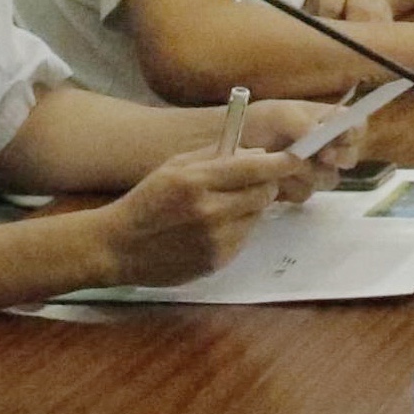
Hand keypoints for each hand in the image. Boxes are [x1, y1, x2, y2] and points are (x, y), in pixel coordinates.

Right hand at [93, 149, 298, 284]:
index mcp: (197, 181)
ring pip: (257, 216)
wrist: (117, 247)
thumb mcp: (175, 167)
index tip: (297, 157)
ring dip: (248, 208)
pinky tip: (209, 229)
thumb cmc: (147, 201)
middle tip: (250, 184)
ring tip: (218, 209)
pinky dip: (236, 230)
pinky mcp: (216, 260)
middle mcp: (210, 211)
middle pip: (264, 192)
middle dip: (264, 185)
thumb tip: (259, 153)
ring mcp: (215, 239)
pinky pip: (244, 238)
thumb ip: (217, 156)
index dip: (282, 162)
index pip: (256, 168)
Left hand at [232, 101, 351, 192]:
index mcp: (329, 122)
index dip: (354, 133)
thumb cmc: (260, 122)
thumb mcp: (280, 114)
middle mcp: (328, 147)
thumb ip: (302, 123)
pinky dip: (290, 186)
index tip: (343, 137)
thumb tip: (321, 135)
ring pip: (328, 179)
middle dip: (339, 158)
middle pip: (349, 157)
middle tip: (324, 156)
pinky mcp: (298, 189)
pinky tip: (275, 177)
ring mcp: (314, 170)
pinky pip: (305, 193)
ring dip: (309, 173)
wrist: (230, 145)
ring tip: (286, 165)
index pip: (356, 127)